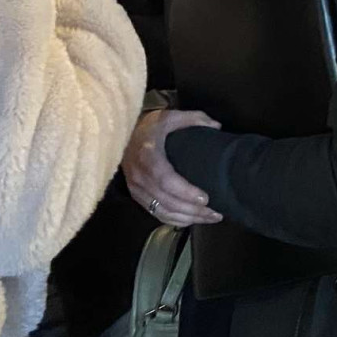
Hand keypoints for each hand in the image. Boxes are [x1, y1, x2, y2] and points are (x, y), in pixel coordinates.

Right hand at [122, 109, 223, 226]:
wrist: (119, 134)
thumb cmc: (148, 126)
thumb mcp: (169, 116)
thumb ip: (194, 118)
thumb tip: (217, 126)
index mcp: (147, 155)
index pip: (165, 180)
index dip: (185, 192)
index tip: (206, 198)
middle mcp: (139, 176)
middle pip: (167, 201)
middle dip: (193, 211)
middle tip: (216, 213)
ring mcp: (136, 189)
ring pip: (163, 211)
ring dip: (188, 218)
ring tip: (210, 218)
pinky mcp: (137, 196)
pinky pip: (156, 213)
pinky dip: (175, 220)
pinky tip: (192, 219)